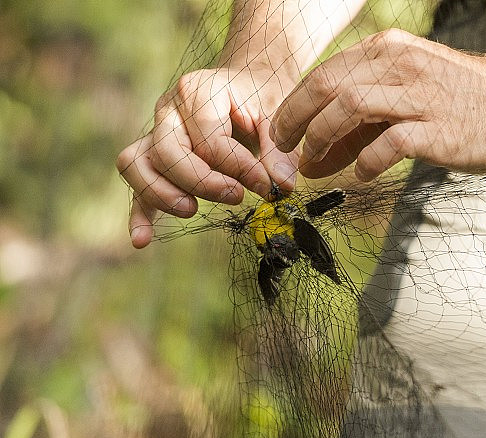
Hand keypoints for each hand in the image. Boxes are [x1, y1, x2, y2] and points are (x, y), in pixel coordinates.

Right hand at [116, 66, 300, 247]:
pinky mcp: (152, 156)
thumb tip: (281, 188)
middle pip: (166, 153)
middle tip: (236, 196)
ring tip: (192, 210)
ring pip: (137, 165)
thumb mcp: (277, 116)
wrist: (246, 81)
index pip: (210, 141)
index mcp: (198, 91)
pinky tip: (143, 240)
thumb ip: (279, 153)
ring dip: (163, 194)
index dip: (240, 169)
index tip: (268, 187)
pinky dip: (139, 213)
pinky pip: (136, 184)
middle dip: (201, 183)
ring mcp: (155, 132)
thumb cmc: (261, 97)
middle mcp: (168, 110)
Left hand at [269, 29, 485, 180]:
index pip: (323, 74)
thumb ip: (361, 121)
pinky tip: (361, 175)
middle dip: (293, 121)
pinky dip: (365, 162)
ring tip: (314, 164)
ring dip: (321, 138)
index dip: (293, 106)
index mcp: (387, 50)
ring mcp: (419, 95)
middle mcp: (398, 65)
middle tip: (283, 152)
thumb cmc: (460, 100)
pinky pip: (387, 144)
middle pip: (325, 86)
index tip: (281, 136)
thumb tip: (313, 158)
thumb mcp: (407, 93)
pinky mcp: (439, 129)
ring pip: (348, 107)